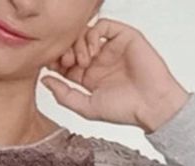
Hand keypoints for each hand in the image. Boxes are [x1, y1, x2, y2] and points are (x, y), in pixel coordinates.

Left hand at [40, 18, 189, 132]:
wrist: (151, 105)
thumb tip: (44, 80)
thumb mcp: (86, 107)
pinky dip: (93, 34)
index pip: (65, 62)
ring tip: (84, 61)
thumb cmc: (123, 110)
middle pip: (72, 45)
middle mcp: (98, 61)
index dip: (55, 61)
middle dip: (65, 50)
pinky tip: (93, 50)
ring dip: (79, 44)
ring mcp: (110, 48)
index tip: (51, 66)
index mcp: (88, 77)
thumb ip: (64, 95)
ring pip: (85, 34)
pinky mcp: (124, 37)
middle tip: (66, 62)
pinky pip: (103, 25)